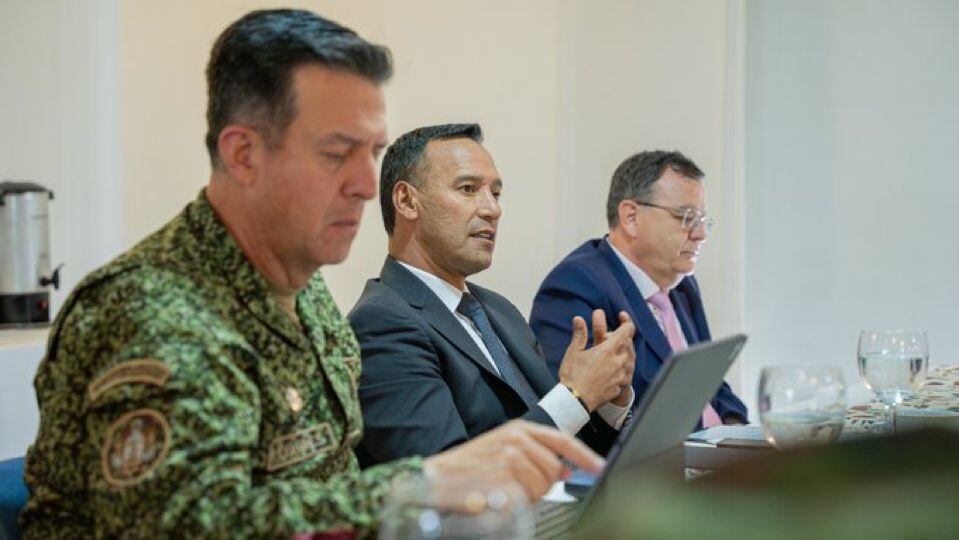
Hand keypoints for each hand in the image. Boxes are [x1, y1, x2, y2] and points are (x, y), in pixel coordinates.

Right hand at [422, 420, 603, 501]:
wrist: (437, 476)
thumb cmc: (471, 464)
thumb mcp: (505, 449)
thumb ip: (537, 454)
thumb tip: (565, 470)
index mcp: (520, 429)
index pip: (564, 441)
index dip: (586, 456)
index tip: (601, 468)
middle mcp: (516, 440)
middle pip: (553, 470)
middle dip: (544, 484)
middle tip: (521, 487)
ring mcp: (508, 459)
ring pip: (541, 486)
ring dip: (528, 496)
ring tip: (506, 490)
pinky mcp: (501, 479)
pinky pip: (524, 499)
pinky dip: (515, 503)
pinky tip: (500, 497)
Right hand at [557, 310, 634, 411]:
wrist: (575, 401)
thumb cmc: (573, 376)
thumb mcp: (574, 352)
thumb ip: (580, 334)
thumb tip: (579, 319)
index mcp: (609, 350)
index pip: (626, 332)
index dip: (626, 323)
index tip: (623, 319)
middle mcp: (618, 362)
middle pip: (629, 345)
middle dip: (622, 339)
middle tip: (612, 338)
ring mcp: (620, 376)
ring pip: (629, 360)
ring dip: (623, 354)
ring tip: (614, 354)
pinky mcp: (619, 387)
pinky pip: (625, 375)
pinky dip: (621, 369)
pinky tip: (612, 370)